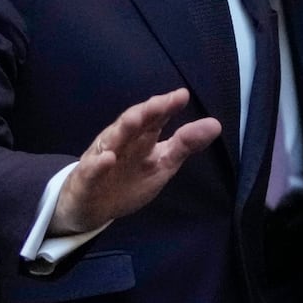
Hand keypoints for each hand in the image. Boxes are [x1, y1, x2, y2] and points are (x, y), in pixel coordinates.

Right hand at [50, 89, 219, 234]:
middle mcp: (121, 142)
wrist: (90, 207)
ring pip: (111, 140)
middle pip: (133, 124)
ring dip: (122, 129)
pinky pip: (90, 170)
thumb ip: (185, 144)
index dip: (167, 107)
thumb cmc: (129, 179)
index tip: (182, 95)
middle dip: (146, 112)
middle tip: (161, 102)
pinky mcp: (86, 180)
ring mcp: (101, 158)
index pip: (155, 119)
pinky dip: (97, 164)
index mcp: (141, 138)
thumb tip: (215, 124)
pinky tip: (107, 157)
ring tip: (136, 118)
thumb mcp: (162, 164)